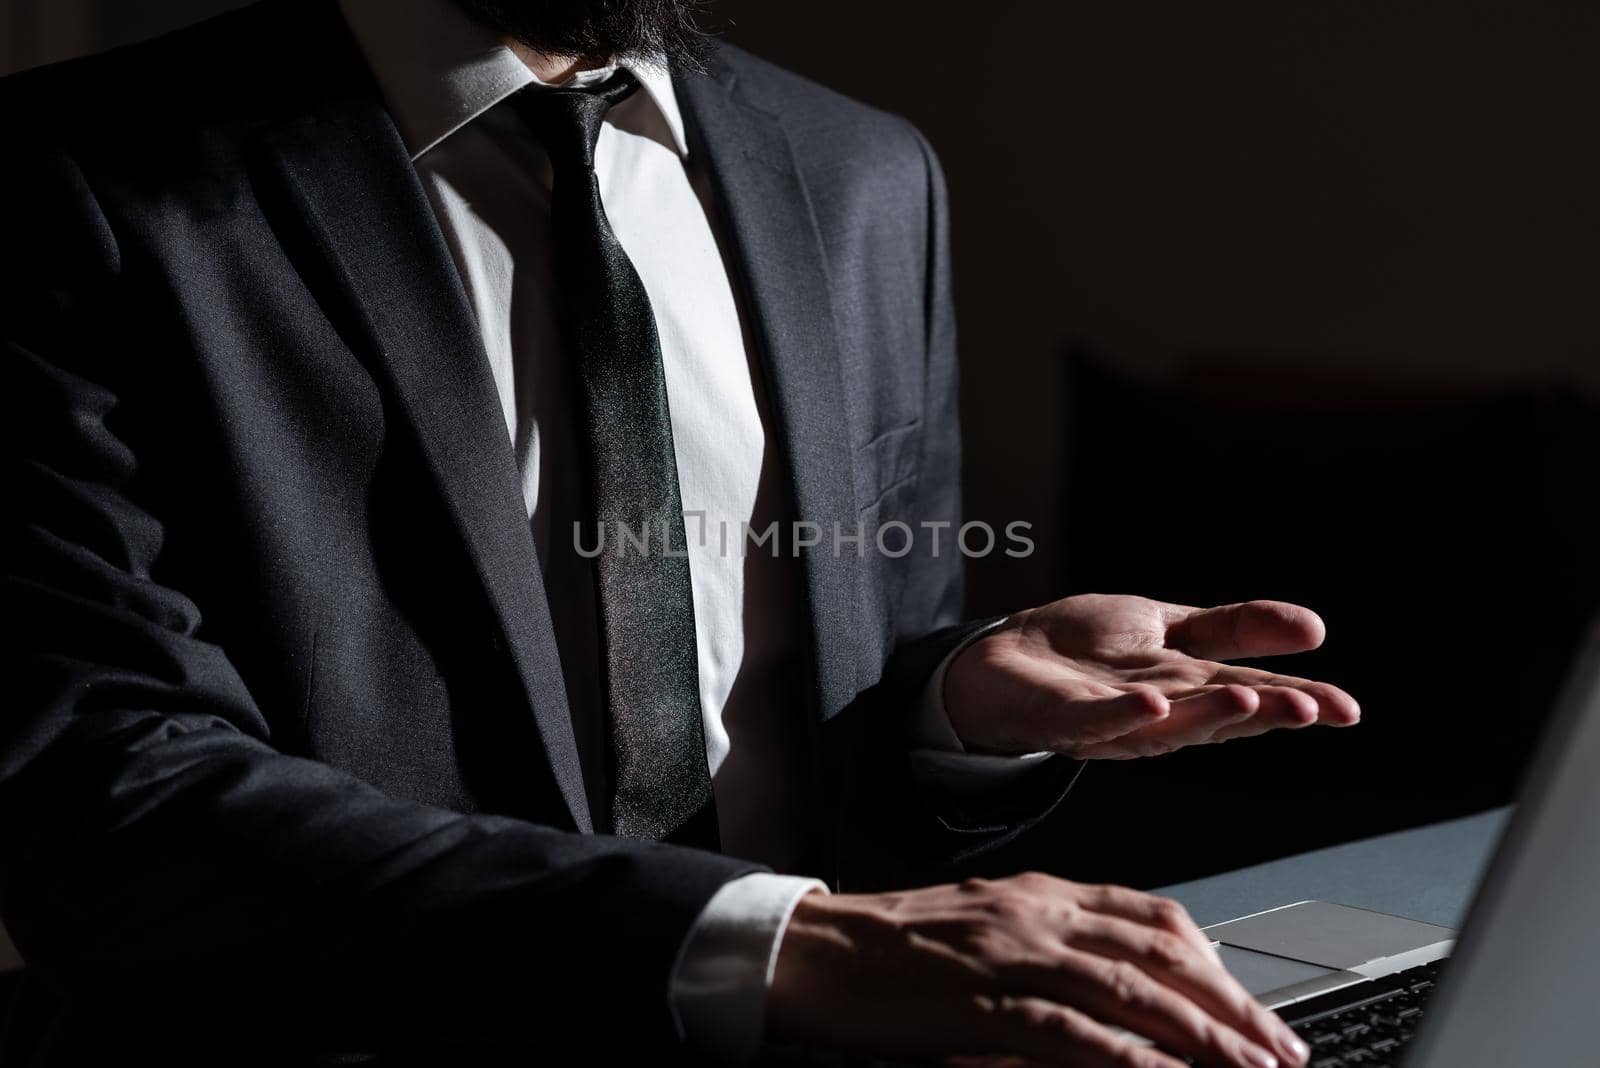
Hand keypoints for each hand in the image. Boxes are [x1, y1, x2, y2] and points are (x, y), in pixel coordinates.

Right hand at [768, 873, 1308, 1066]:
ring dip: (1200, 1034)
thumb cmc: (896, 942)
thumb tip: (1121, 985)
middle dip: (1231, 1004)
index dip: (1215, 963)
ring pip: (1129, 990)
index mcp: (1041, 894)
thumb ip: (1054, 943)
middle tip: (1280, 1048)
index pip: (1153, 917)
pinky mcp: (982, 1003)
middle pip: (1158, 955)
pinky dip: (1125, 1058)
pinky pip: (1070, 1031)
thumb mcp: (988, 925)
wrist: (817, 948)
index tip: (1254, 1004)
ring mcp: (1012, 957)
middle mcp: (1038, 916)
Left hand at [944, 594, 1358, 758]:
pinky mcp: (1064, 719)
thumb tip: (1314, 627)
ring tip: (1250, 698)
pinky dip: (1126, 715)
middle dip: (1267, 712)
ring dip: (1208, 715)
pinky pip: (1097, 721)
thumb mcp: (1171, 626)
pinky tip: (1155, 703)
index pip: (1252, 692)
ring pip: (1168, 725)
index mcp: (1189, 688)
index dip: (1299, 701)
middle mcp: (1160, 712)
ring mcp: (1113, 720)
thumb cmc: (1085, 648)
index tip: (1346, 709)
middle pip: (1219, 714)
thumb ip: (1235, 628)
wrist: (998, 661)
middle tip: (1312, 708)